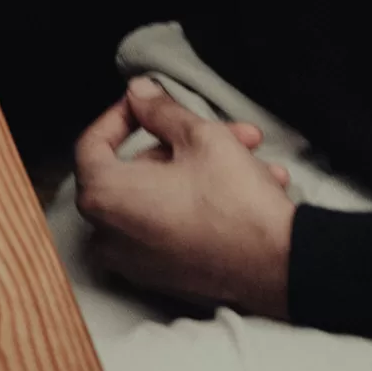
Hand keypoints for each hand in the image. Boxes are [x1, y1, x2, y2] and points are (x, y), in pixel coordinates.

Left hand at [73, 76, 295, 318]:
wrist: (279, 266)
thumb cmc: (235, 204)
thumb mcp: (200, 137)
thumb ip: (160, 110)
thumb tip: (139, 94)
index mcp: (105, 197)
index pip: (92, 144)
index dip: (121, 115)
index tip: (146, 103)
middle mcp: (109, 236)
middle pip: (137, 170)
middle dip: (182, 143)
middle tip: (220, 129)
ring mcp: (135, 262)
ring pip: (160, 195)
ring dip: (200, 170)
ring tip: (248, 156)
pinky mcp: (163, 277)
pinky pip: (170, 225)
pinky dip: (197, 202)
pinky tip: (242, 185)